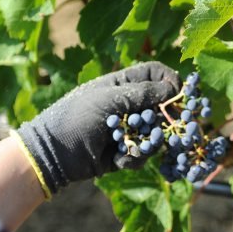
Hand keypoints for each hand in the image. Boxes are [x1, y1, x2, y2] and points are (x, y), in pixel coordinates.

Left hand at [16, 61, 179, 193]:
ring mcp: (128, 129)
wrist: (53, 153)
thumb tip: (172, 89)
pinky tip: (117, 158)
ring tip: (132, 146)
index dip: (170, 81)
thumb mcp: (109, 100)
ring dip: (148, 141)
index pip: (155, 73)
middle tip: (163, 126)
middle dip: (165, 118)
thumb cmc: (76, 117)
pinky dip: (133, 157)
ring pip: (156, 133)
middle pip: (162, 106)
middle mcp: (129, 105)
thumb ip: (141, 93)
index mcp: (123, 84)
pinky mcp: (125, 151)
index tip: (179, 94)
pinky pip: (143, 154)